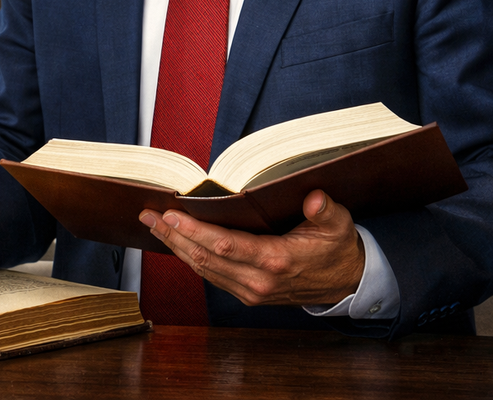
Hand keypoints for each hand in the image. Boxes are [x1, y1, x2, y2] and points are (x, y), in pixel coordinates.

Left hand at [138, 189, 365, 306]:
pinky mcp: (247, 294)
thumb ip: (325, 211)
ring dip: (175, 247)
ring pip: (203, 268)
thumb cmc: (338, 249)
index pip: (225, 245)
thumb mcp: (339, 226)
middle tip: (147, 215)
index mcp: (277, 261)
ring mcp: (251, 291)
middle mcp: (258, 280)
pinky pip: (211, 275)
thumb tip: (314, 197)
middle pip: (204, 257)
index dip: (194, 231)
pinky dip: (189, 257)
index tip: (170, 215)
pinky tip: (175, 242)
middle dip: (172, 236)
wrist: (346, 284)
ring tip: (152, 225)